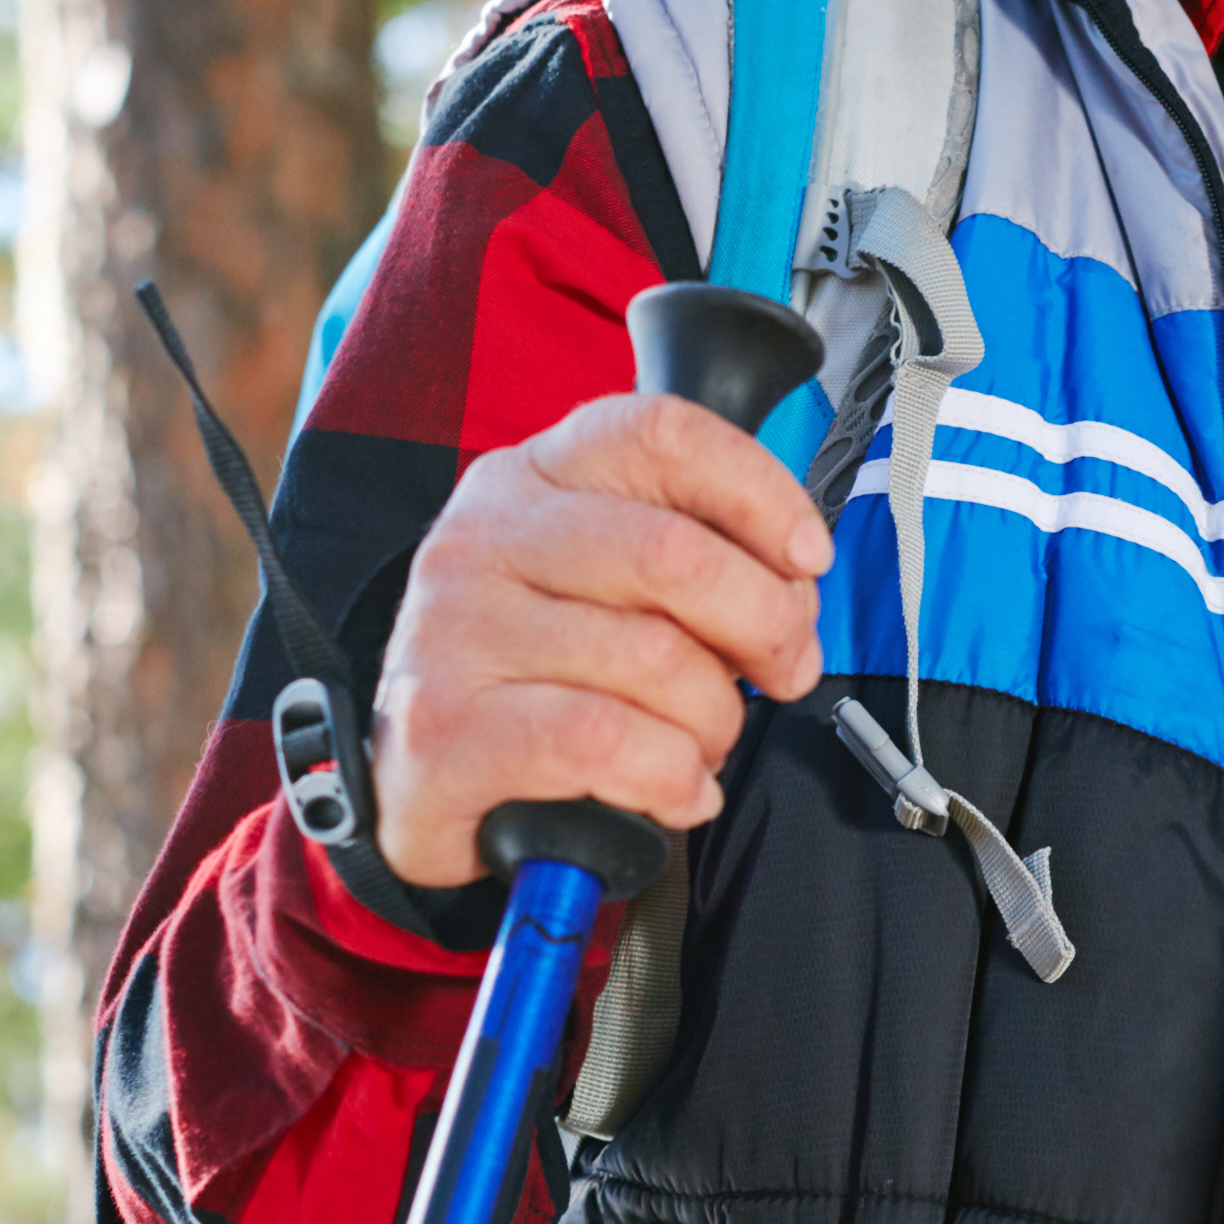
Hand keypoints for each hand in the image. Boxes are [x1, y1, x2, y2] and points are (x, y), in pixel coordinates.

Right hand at [365, 396, 830, 887]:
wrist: (417, 783)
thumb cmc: (537, 679)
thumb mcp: (607, 588)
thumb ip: (695, 563)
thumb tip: (792, 591)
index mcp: (533, 477)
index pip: (662, 433)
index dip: (760, 492)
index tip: (806, 559)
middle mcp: (483, 536)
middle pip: (674, 553)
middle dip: (766, 626)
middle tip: (782, 674)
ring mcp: (454, 629)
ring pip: (654, 659)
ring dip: (713, 722)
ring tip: (700, 746)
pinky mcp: (444, 726)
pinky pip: (604, 740)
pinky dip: (668, 777)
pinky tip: (671, 790)